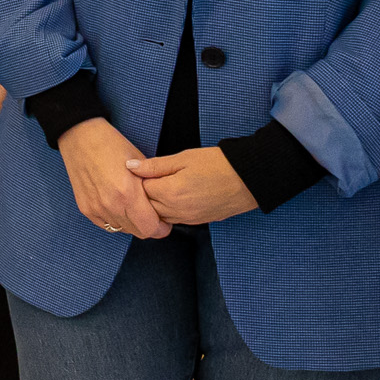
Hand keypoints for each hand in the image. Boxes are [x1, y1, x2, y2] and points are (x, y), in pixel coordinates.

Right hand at [59, 118, 166, 239]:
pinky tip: (118, 205)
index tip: (164, 221)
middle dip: (148, 226)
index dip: (161, 227)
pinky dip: (116, 220)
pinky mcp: (86, 209)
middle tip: (151, 213)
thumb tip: (164, 204)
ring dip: (131, 223)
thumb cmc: (111, 145)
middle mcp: (111, 205)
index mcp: (128, 193)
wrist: (80, 137)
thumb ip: (152, 188)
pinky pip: (107, 225)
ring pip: (122, 230)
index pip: (150, 228)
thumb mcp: (140, 163)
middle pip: (138, 233)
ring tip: (133, 207)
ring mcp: (96, 209)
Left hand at [130, 146, 258, 226]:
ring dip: (154, 204)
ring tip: (159, 187)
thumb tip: (130, 166)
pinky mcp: (197, 222)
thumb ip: (155, 165)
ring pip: (158, 216)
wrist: (249, 180)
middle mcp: (176, 210)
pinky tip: (171, 197)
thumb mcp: (184, 158)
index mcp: (171, 192)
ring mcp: (187, 219)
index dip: (138, 178)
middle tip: (146, 179)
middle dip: (142, 194)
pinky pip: (173, 220)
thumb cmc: (218, 164)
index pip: (140, 190)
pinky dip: (167, 211)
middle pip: (146, 207)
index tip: (140, 169)